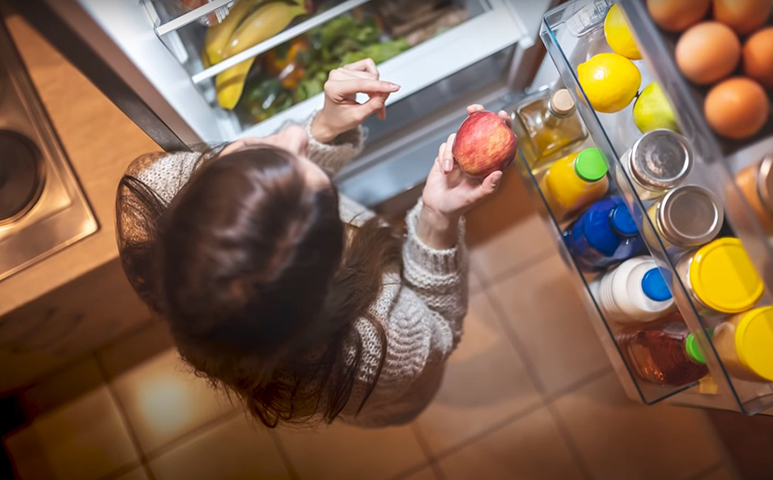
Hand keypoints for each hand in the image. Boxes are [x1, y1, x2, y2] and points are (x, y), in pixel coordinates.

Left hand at [311, 59, 399, 142]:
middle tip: (379, 110)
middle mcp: (336, 75)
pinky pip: (368, 67)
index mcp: (333, 88)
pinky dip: (374, 80)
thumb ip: (374, 104)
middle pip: (368, 78)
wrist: (331, 119)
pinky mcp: (348, 68)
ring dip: (377, 88)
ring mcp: (341, 70)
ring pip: (371, 73)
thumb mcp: (359, 116)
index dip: (380, 86)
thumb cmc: (341, 119)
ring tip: (374, 102)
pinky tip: (370, 90)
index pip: (361, 84)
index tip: (395, 88)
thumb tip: (388, 91)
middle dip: (378, 93)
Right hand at [416, 105, 509, 248]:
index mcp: (488, 163)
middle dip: (477, 116)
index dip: (503, 125)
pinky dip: (444, 157)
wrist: (438, 209)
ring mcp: (459, 154)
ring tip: (449, 170)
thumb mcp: (475, 198)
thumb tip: (499, 172)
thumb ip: (488, 188)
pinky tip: (444, 171)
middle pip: (478, 129)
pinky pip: (445, 147)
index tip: (501, 115)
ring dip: (452, 151)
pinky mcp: (445, 156)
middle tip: (473, 110)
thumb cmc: (459, 205)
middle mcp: (475, 156)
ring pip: (457, 137)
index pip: (499, 140)